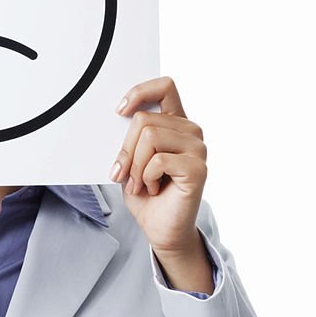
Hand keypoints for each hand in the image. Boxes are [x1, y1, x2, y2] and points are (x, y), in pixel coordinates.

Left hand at [109, 77, 212, 292]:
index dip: (140, 91)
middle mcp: (190, 131)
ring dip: (135, 166)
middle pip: (144, 119)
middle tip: (122, 174)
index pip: (165, 86)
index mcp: (175, 123)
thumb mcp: (130, 162)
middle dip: (125, 150)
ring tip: (139, 184)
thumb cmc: (147, 194)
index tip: (119, 111)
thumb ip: (129, 139)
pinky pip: (158, 160)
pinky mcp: (197, 168)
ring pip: (149, 137)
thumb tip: (117, 118)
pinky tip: (152, 188)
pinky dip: (145, 177)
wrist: (162, 230)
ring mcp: (197, 149)